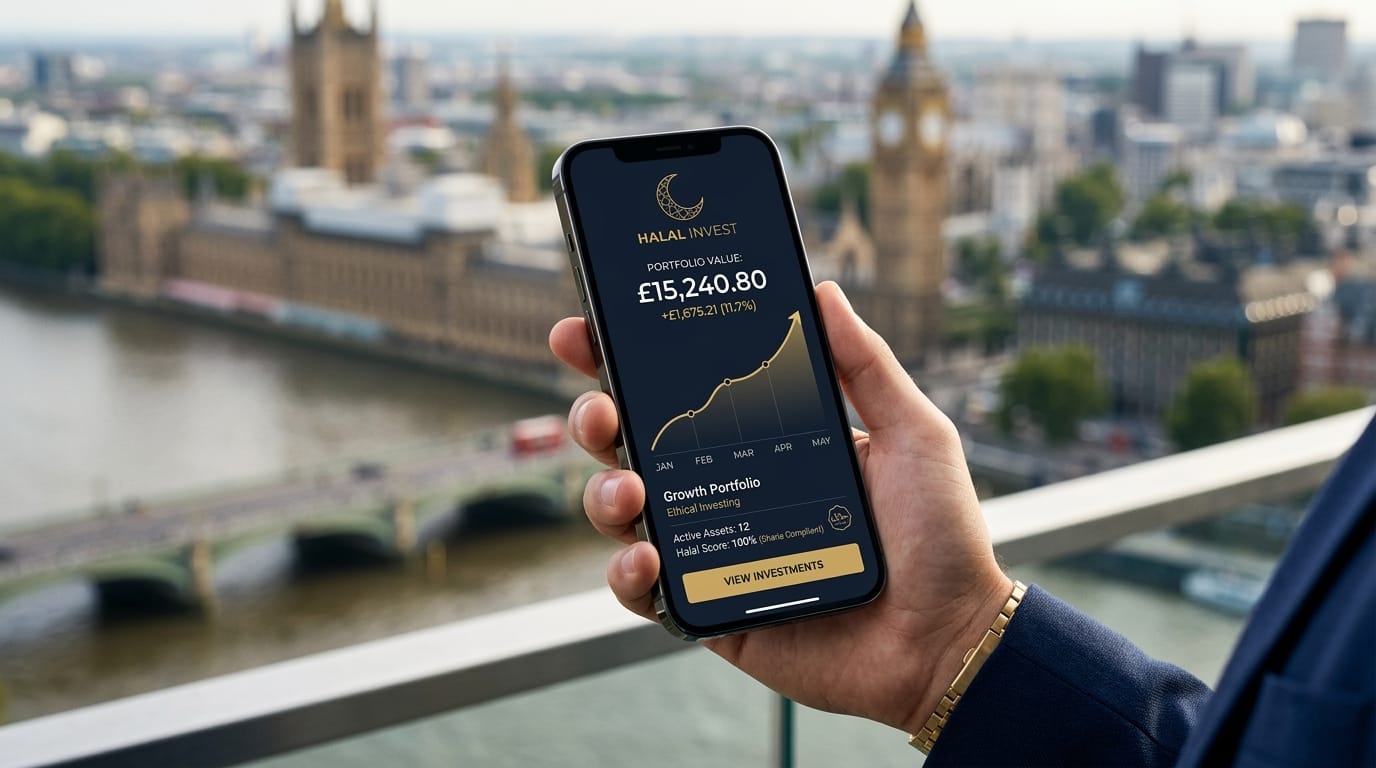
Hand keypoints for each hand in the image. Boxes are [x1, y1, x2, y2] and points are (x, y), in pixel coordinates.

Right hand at [548, 281, 1011, 733]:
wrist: (949, 640)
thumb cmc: (939, 537)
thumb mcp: (911, 433)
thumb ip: (866, 365)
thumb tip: (822, 291)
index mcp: (763, 441)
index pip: (681, 391)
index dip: (625, 360)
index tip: (586, 329)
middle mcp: (727, 489)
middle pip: (634, 445)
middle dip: (595, 418)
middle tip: (601, 409)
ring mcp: (712, 551)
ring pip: (624, 513)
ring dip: (604, 493)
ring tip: (630, 489)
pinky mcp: (707, 611)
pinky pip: (642, 591)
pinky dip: (628, 572)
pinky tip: (649, 556)